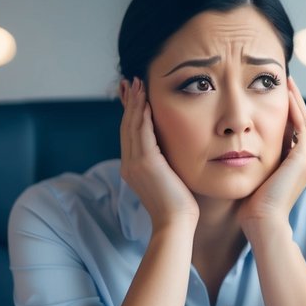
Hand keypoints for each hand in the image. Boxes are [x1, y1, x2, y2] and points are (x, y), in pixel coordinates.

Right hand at [118, 78, 198, 231]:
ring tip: (137, 83)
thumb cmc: (178, 207)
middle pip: (126, 126)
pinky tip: (146, 100)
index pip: (129, 134)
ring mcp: (134, 163)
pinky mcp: (145, 162)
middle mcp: (128, 164)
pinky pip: (141, 131)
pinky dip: (142, 114)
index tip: (133, 95)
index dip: (130, 113)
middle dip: (129, 102)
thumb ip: (165, 165)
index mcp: (132, 169)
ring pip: (131, 125)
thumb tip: (170, 156)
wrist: (175, 223)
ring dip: (135, 102)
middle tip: (131, 81)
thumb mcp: (168, 180)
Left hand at [238, 76, 305, 235]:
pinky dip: (295, 110)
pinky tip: (285, 95)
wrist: (262, 223)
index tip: (274, 97)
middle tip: (285, 82)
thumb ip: (249, 164)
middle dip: (295, 103)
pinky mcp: (302, 159)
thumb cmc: (250, 209)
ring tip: (287, 82)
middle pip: (304, 124)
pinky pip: (302, 127)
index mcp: (294, 168)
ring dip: (297, 101)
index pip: (294, 133)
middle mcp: (305, 162)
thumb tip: (231, 152)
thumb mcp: (251, 179)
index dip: (287, 114)